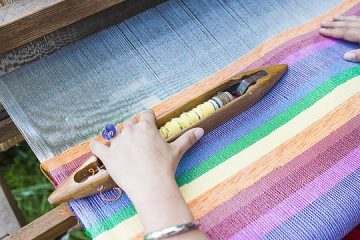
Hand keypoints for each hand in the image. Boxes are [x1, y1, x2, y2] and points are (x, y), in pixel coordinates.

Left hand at [90, 110, 206, 238]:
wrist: (151, 185)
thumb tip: (201, 130)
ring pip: (114, 133)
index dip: (149, 118)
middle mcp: (130, 130)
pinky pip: (96, 146)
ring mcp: (117, 142)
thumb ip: (187, 138)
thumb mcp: (177, 151)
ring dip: (118, 138)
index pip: (146, 114)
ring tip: (122, 147)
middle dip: (134, 129)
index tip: (150, 121)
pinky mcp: (107, 155)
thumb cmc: (165, 167)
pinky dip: (96, 146)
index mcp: (146, 127)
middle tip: (139, 141)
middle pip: (130, 123)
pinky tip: (98, 147)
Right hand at [319, 15, 359, 61]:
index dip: (332, 32)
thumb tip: (345, 56)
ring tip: (334, 17)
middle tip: (322, 22)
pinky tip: (349, 18)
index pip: (343, 33)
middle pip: (346, 25)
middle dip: (334, 24)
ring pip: (353, 20)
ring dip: (343, 19)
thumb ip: (358, 55)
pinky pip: (359, 19)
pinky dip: (353, 19)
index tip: (320, 30)